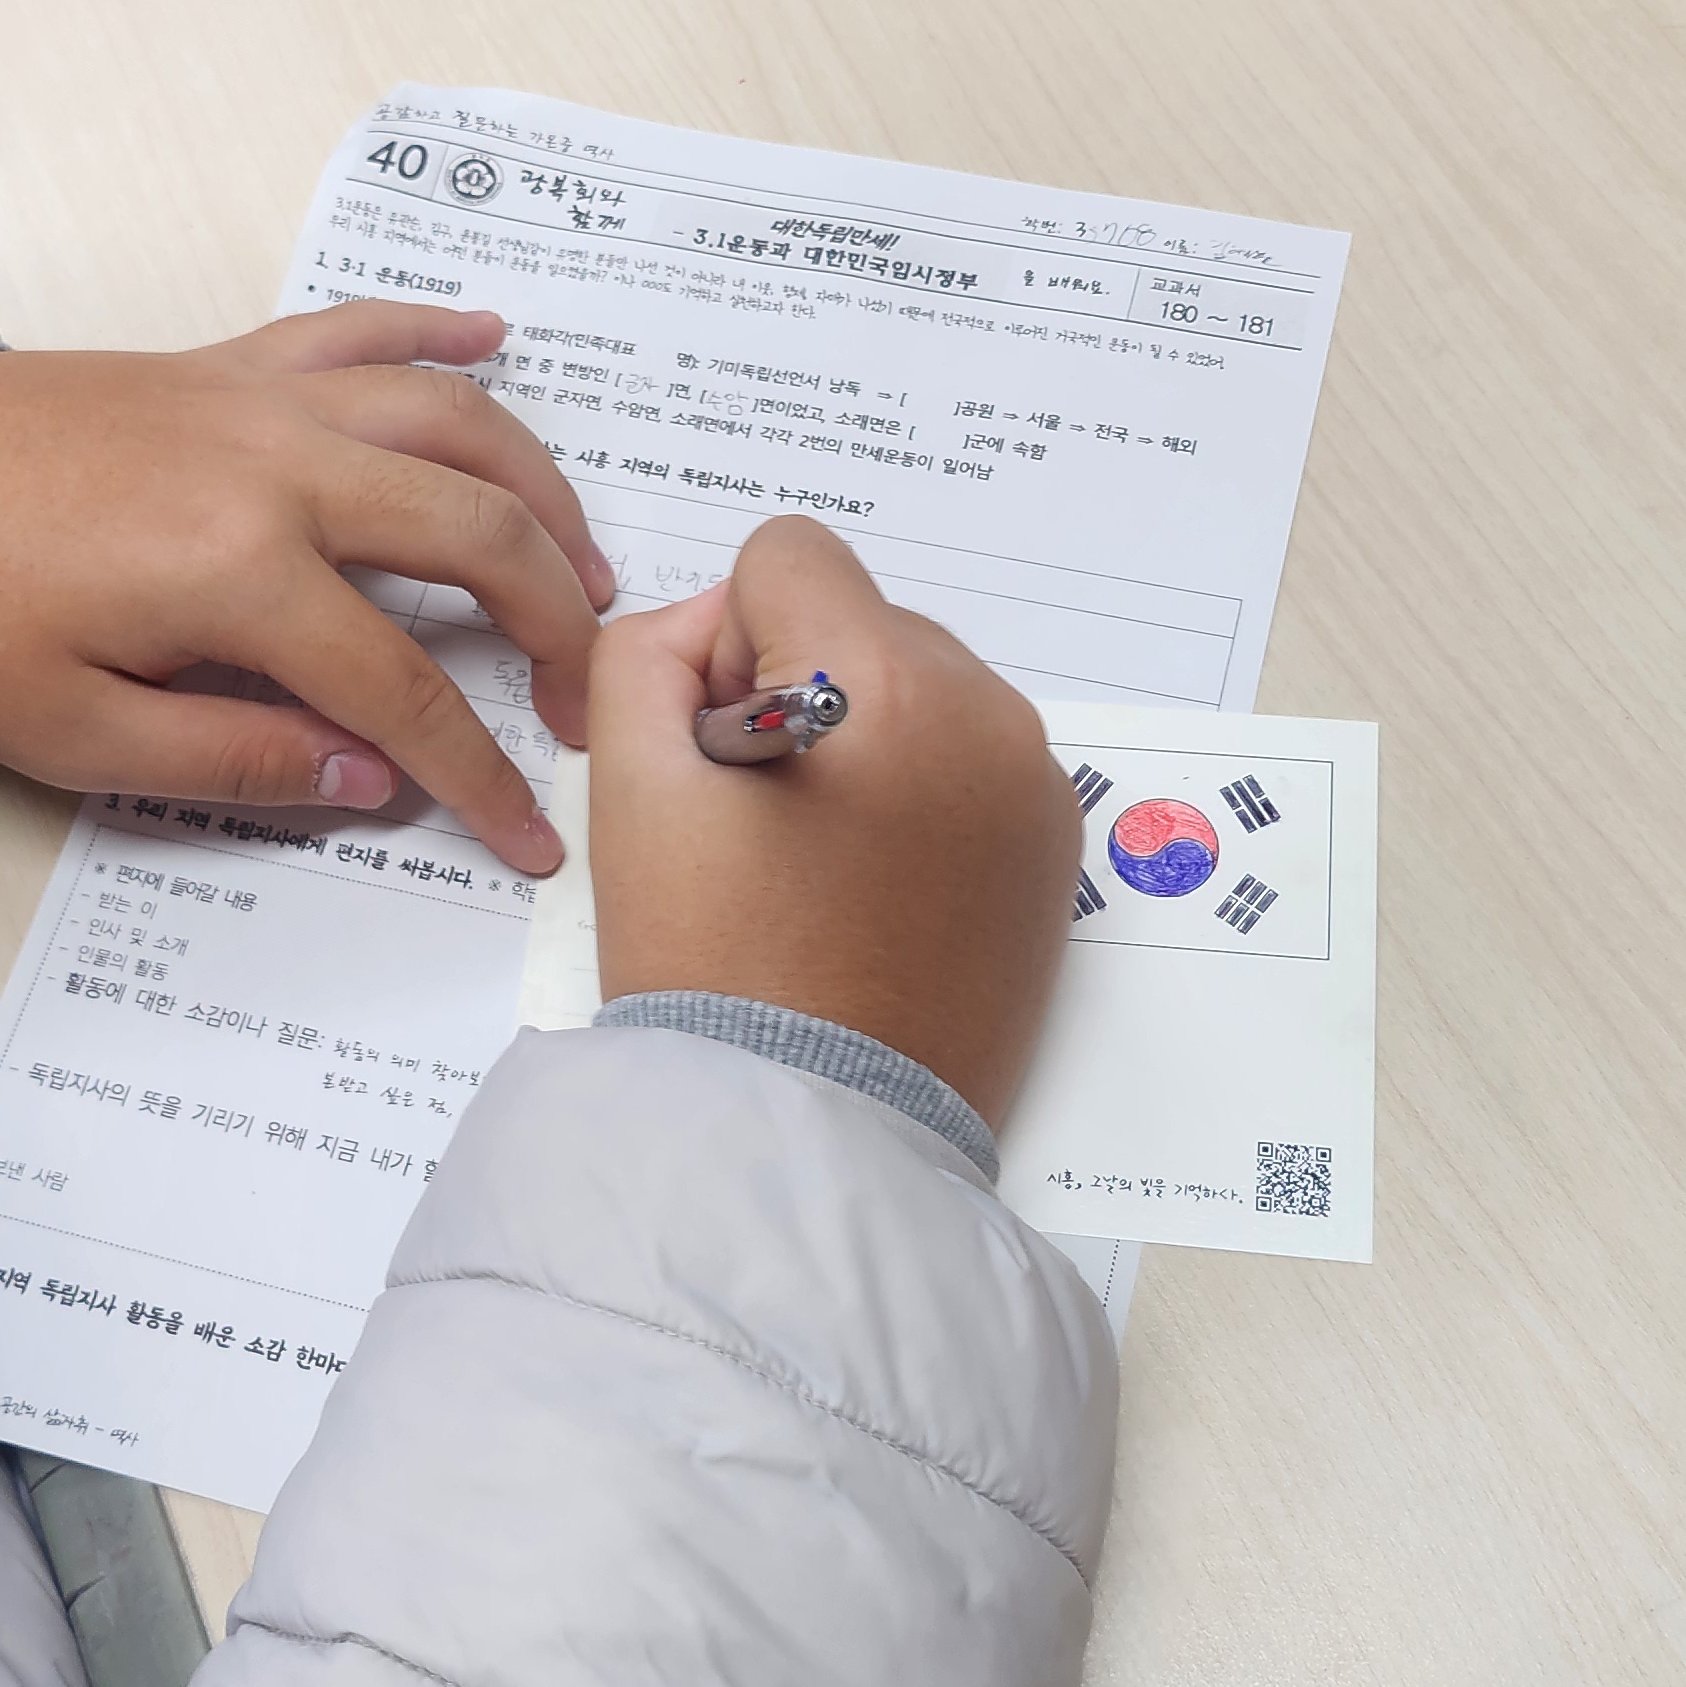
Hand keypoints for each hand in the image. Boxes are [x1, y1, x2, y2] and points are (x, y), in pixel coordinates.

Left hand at [0, 302, 611, 873]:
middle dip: (556, 626)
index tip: (530, 837)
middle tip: (582, 698)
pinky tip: (501, 339)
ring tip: (584, 563)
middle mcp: (279, 466)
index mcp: (239, 573)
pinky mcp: (229, 358)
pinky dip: (439, 328)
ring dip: (540, 487)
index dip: (481, 775)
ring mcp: (261, 398)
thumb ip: (237, 761)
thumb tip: (369, 775)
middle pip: (478, 534)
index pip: (406, 692)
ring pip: (455, 420)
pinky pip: (362, 327)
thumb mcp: (77, 736)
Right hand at [589, 517, 1076, 1123]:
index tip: (716, 750)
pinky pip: (972, 760)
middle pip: (859, 617)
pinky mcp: (1056, 847)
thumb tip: (708, 629)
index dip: (721, 643)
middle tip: (759, 822)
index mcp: (883, 680)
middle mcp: (986, 711)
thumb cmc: (711, 966)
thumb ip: (644, 653)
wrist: (810, 1130)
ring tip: (817, 863)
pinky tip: (873, 889)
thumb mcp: (629, 786)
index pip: (787, 556)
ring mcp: (1035, 783)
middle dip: (795, 686)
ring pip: (919, 685)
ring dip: (862, 735)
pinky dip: (919, 794)